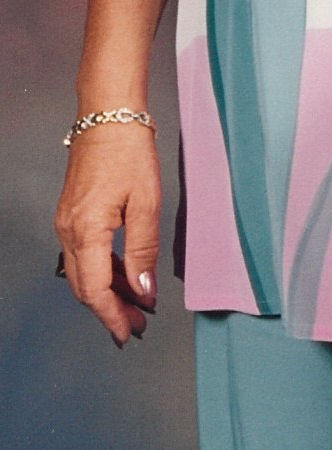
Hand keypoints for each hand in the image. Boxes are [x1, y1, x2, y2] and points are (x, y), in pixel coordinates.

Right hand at [54, 125, 160, 346]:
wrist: (108, 116)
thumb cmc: (128, 151)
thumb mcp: (146, 202)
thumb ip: (144, 250)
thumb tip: (144, 290)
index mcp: (86, 231)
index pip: (96, 291)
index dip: (113, 316)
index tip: (130, 332)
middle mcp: (69, 231)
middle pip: (86, 287)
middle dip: (111, 310)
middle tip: (137, 325)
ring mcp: (67, 223)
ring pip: (83, 273)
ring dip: (107, 292)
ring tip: (135, 304)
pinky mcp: (73, 214)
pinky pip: (84, 254)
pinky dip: (103, 270)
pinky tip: (124, 273)